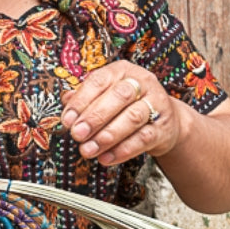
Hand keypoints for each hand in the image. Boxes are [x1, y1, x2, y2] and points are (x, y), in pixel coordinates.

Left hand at [60, 61, 178, 164]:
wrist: (163, 120)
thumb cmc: (125, 105)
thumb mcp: (105, 95)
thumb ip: (86, 97)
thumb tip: (65, 102)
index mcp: (122, 70)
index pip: (99, 81)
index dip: (81, 100)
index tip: (67, 120)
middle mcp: (142, 82)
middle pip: (119, 96)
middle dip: (95, 117)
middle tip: (77, 135)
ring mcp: (156, 104)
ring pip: (132, 118)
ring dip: (107, 136)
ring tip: (88, 150)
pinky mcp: (163, 128)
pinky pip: (143, 139)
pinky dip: (123, 150)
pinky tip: (105, 158)